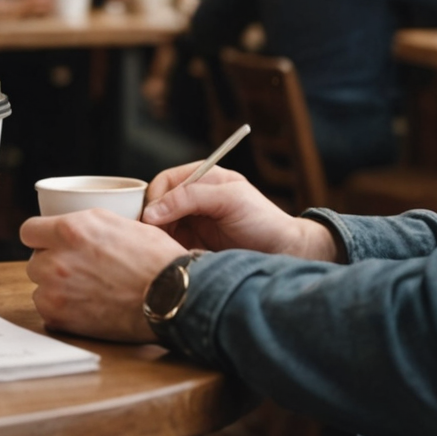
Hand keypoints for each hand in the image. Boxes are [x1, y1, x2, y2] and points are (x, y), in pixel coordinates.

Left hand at [22, 209, 188, 342]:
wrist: (171, 295)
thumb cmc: (154, 258)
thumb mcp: (117, 223)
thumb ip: (84, 225)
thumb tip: (70, 230)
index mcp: (71, 230)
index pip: (29, 231)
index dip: (41, 237)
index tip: (49, 243)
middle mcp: (57, 259)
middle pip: (34, 261)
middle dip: (51, 263)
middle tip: (77, 269)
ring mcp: (56, 291)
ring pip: (40, 287)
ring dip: (55, 288)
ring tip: (86, 290)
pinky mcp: (61, 318)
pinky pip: (47, 311)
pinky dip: (63, 311)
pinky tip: (87, 306)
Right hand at [141, 164, 339, 261]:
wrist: (284, 253)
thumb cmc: (263, 221)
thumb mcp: (230, 200)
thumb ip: (191, 197)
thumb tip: (152, 211)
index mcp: (203, 177)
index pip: (164, 181)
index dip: (155, 198)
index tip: (152, 220)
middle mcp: (193, 198)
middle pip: (156, 203)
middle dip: (152, 220)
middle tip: (154, 238)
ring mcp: (191, 221)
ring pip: (158, 225)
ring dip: (158, 237)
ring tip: (165, 250)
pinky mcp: (192, 243)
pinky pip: (168, 244)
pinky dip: (165, 250)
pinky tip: (171, 257)